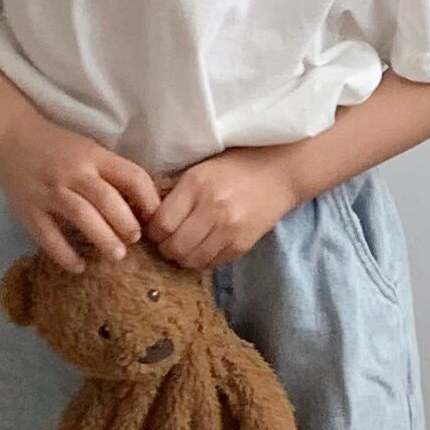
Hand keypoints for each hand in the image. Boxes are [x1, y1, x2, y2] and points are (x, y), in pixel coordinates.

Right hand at [0, 114, 161, 271]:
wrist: (10, 136)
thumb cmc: (57, 146)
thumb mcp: (89, 149)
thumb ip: (111, 172)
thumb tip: (142, 206)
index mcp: (93, 156)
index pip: (131, 176)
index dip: (149, 199)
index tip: (155, 218)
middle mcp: (73, 173)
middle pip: (107, 199)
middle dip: (126, 224)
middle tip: (135, 240)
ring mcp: (49, 192)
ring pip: (82, 216)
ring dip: (103, 239)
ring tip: (117, 255)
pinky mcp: (29, 210)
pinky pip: (49, 237)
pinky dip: (65, 254)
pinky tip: (79, 266)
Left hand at [145, 146, 302, 272]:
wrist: (280, 172)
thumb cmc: (236, 165)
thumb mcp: (201, 168)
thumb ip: (177, 192)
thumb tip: (149, 216)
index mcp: (196, 184)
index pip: (161, 223)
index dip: (153, 230)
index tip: (155, 228)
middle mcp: (212, 209)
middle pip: (174, 247)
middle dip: (165, 247)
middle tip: (167, 241)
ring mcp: (229, 230)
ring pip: (191, 260)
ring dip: (182, 257)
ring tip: (184, 246)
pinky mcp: (242, 244)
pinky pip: (212, 263)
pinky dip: (203, 260)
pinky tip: (204, 247)